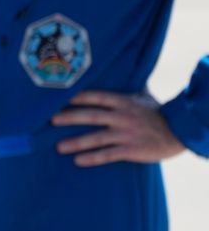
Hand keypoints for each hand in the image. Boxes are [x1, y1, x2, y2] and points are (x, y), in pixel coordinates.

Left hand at [52, 90, 184, 166]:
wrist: (180, 132)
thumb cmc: (158, 113)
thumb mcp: (143, 97)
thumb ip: (126, 88)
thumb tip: (117, 69)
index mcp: (124, 102)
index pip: (97, 96)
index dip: (78, 96)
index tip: (59, 97)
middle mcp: (123, 116)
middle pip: (91, 116)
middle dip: (70, 117)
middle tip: (51, 120)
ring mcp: (127, 134)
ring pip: (96, 138)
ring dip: (76, 142)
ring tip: (59, 147)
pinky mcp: (132, 150)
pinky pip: (108, 154)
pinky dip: (93, 158)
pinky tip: (78, 161)